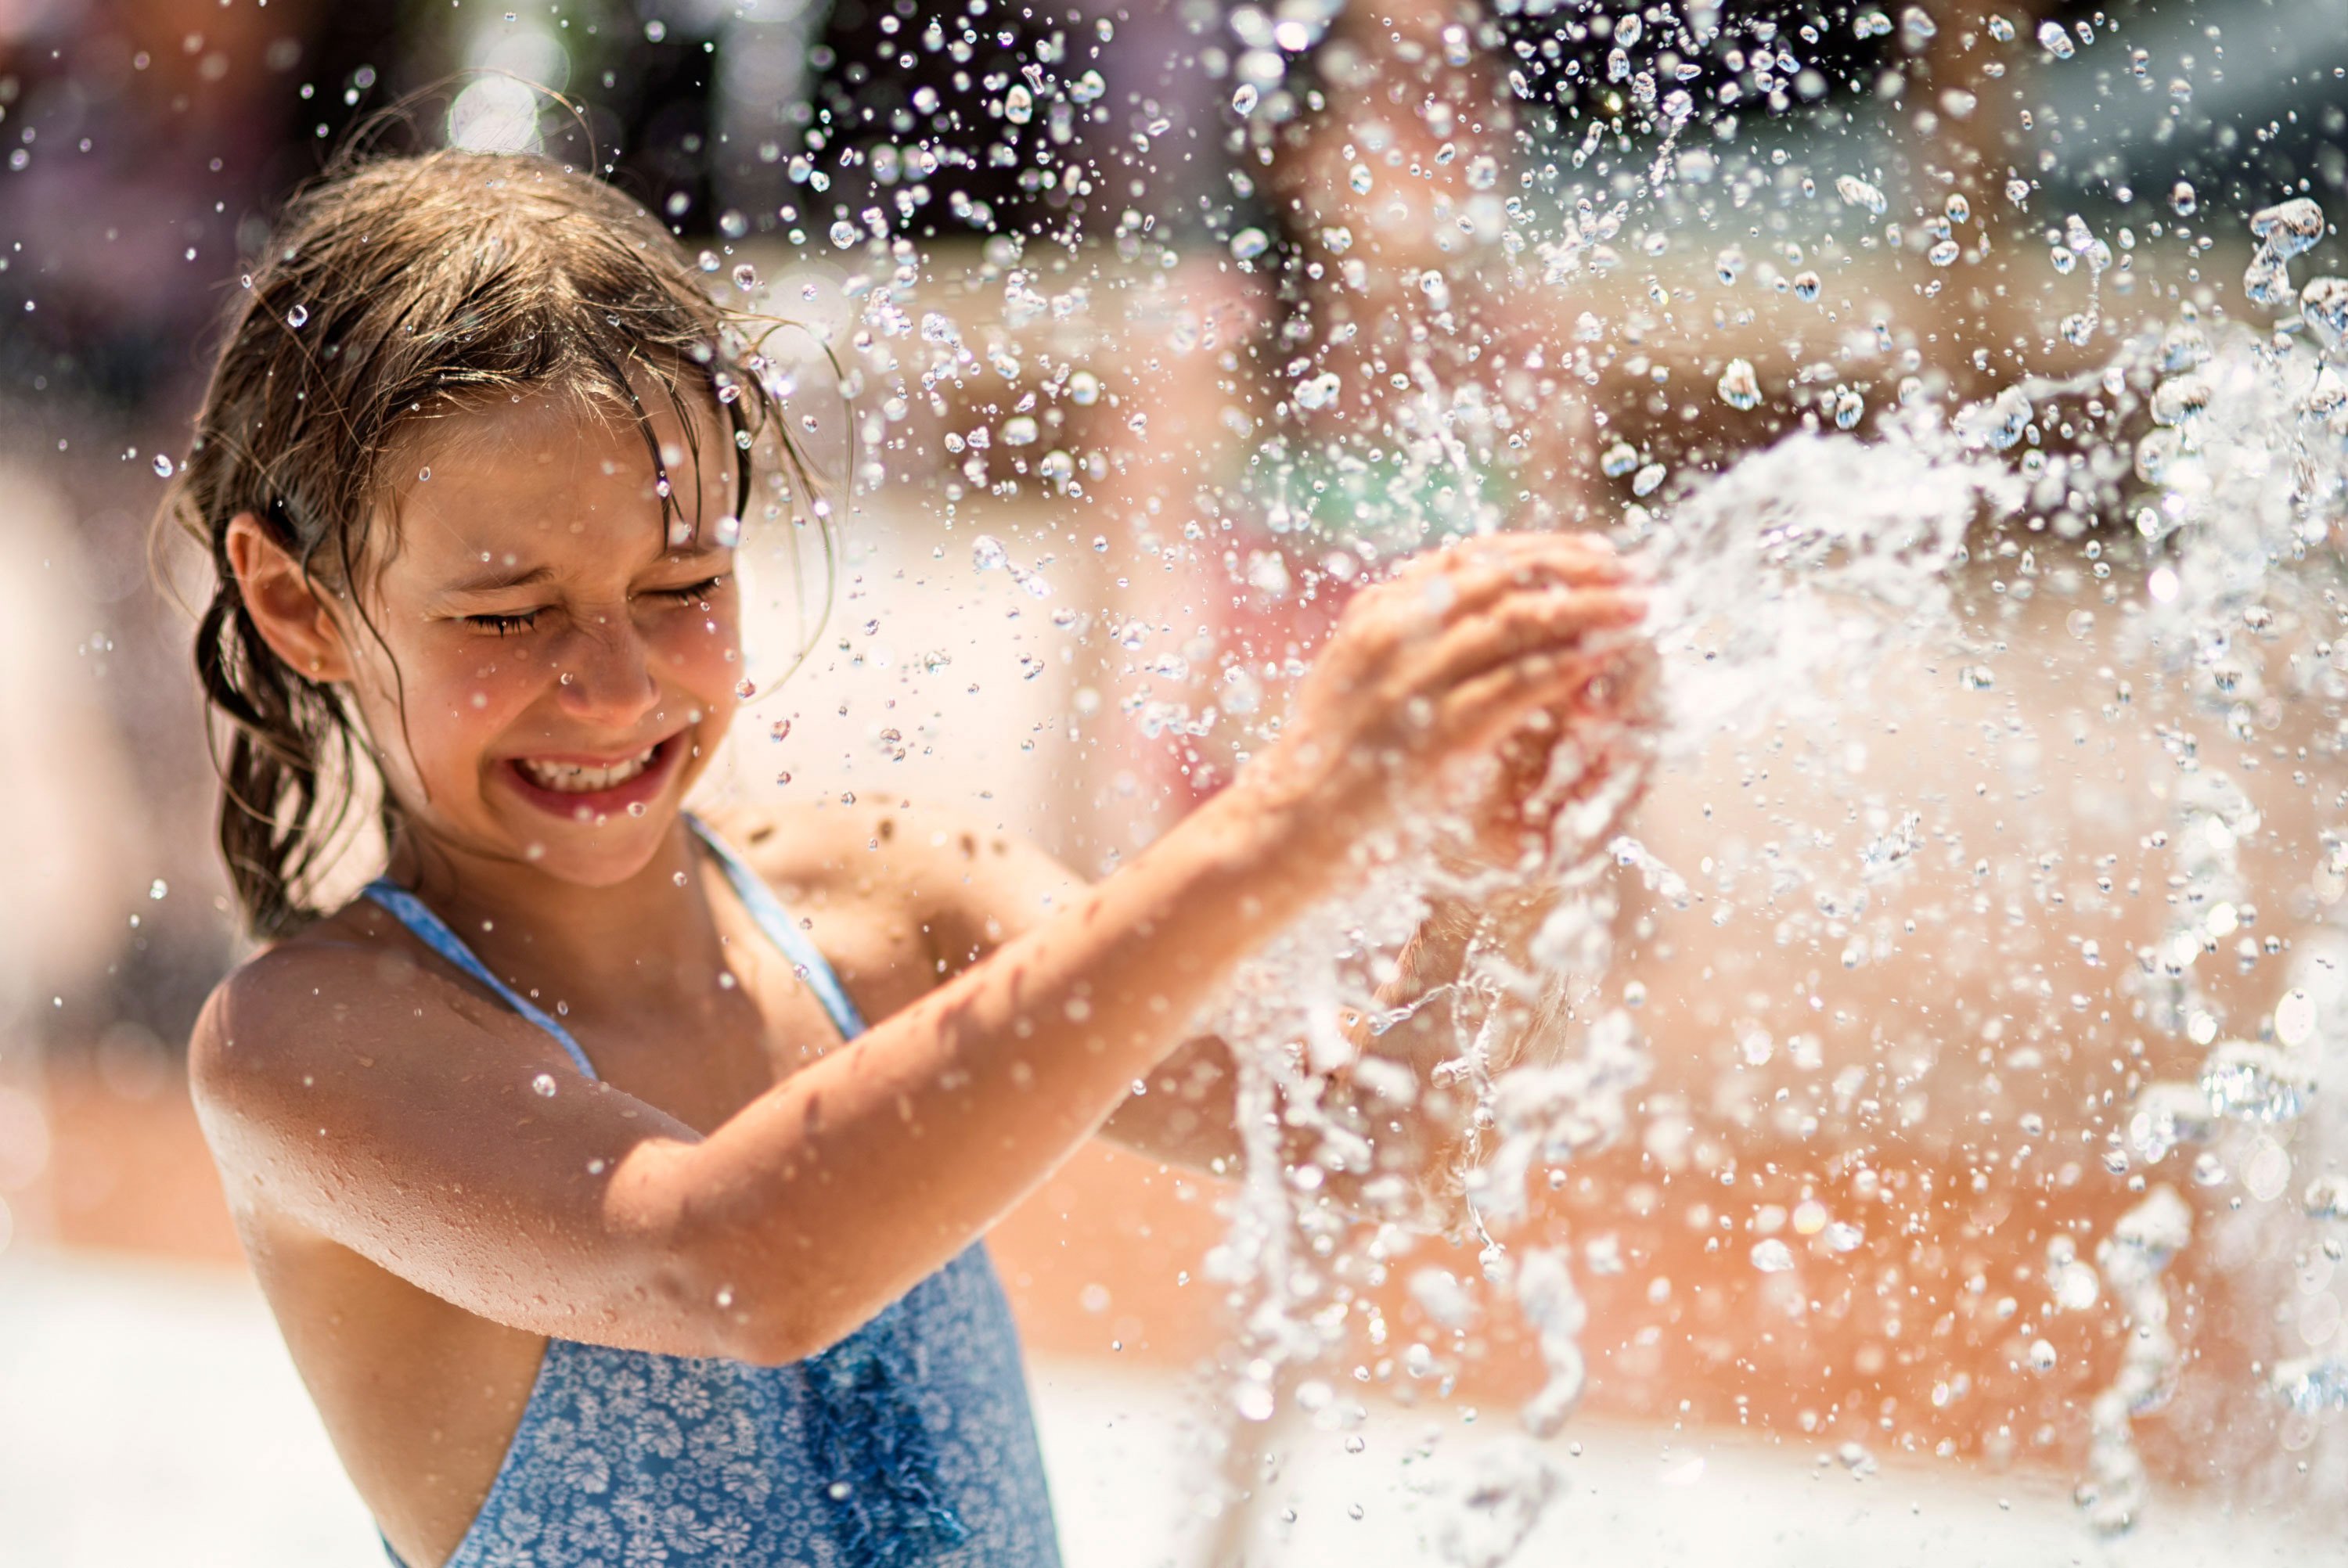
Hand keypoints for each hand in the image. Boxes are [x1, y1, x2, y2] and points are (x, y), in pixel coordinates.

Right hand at [1241, 533, 1647, 874]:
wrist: (1283, 832)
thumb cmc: (1326, 768)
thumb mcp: (1356, 685)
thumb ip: (1403, 646)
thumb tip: (1458, 622)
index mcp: (1375, 614)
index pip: (1469, 558)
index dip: (1539, 549)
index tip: (1591, 551)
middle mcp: (1392, 631)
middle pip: (1502, 575)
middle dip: (1575, 568)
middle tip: (1632, 572)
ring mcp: (1413, 680)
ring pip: (1519, 620)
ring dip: (1589, 609)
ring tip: (1638, 608)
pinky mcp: (1437, 733)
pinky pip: (1519, 684)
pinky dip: (1569, 665)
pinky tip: (1605, 660)